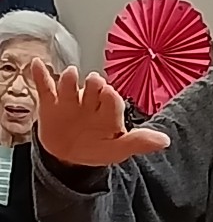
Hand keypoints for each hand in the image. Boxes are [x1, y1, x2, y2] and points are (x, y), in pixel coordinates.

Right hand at [32, 59, 169, 166]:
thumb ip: (138, 142)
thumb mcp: (118, 149)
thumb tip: (165, 142)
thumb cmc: (97, 147)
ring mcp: (71, 100)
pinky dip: (41, 75)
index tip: (109, 93)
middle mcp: (92, 101)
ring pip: (70, 87)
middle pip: (93, 88)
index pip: (112, 100)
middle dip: (93, 84)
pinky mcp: (51, 103)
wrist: (68, 157)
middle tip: (94, 81)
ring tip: (70, 75)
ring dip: (69, 80)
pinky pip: (46, 87)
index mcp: (109, 110)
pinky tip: (37, 64)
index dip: (110, 97)